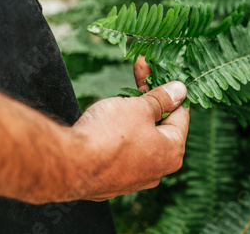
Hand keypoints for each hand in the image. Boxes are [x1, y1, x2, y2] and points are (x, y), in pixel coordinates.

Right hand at [69, 57, 189, 200]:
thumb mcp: (140, 108)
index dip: (171, 90)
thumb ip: (161, 99)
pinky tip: (108, 117)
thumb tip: (180, 90)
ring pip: (140, 137)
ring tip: (122, 90)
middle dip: (149, 95)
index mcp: (172, 152)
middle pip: (159, 124)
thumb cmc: (111, 134)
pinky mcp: (111, 181)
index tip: (160, 71)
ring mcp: (133, 178)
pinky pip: (121, 152)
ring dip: (133, 112)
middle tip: (140, 67)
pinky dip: (118, 133)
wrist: (69, 166)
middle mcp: (157, 170)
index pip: (181, 114)